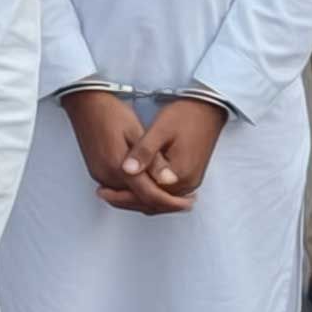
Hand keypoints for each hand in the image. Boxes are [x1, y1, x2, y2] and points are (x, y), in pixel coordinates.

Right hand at [62, 90, 193, 215]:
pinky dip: (136, 192)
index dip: (172, 202)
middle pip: (139, 202)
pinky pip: (120, 190)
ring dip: (150, 199)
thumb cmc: (111, 112)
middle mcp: (107, 176)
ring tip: (172, 195)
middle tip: (185, 202)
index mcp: (118, 167)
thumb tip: (169, 181)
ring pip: (129, 198)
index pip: (150, 196)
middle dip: (163, 205)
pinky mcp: (97, 171)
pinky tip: (150, 186)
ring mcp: (99, 175)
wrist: (84, 102)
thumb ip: (153, 159)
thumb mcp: (137, 131)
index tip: (189, 202)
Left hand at [97, 97, 226, 212]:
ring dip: (137, 198)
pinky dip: (148, 192)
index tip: (102, 190)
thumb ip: (144, 152)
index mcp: (180, 176)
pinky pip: (166, 192)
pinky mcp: (189, 176)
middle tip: (102, 193)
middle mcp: (188, 185)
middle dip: (128, 200)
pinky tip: (133, 184)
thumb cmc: (184, 116)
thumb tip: (127, 171)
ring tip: (112, 191)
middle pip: (154, 203)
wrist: (208, 109)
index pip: (148, 196)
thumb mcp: (161, 130)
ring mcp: (190, 182)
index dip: (124, 196)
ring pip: (160, 200)